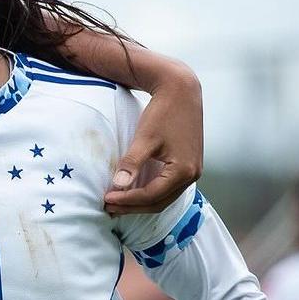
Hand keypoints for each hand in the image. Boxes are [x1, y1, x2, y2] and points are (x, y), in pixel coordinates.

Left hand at [104, 67, 202, 213]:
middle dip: (132, 206)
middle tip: (108, 207)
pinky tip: (133, 190)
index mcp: (183, 171)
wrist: (181, 92)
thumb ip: (132, 163)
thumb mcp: (144, 138)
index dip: (127, 200)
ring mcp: (192, 171)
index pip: (151, 196)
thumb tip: (117, 185)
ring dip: (140, 201)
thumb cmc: (163, 113)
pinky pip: (168, 187)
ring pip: (164, 197)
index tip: (106, 199)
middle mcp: (192, 175)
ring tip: (117, 202)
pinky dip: (150, 192)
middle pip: (159, 201)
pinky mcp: (188, 165)